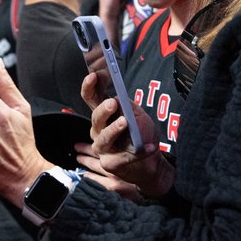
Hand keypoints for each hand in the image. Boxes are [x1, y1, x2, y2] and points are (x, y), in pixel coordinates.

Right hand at [78, 77, 171, 197]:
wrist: (151, 163)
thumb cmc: (141, 135)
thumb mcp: (138, 116)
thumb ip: (128, 107)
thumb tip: (117, 99)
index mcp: (103, 116)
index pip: (91, 99)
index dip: (89, 87)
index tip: (93, 76)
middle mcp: (98, 131)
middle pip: (95, 118)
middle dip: (103, 110)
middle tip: (112, 103)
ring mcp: (102, 148)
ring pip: (104, 138)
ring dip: (113, 129)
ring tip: (124, 122)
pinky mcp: (110, 164)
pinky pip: (123, 157)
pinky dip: (139, 152)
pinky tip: (150, 147)